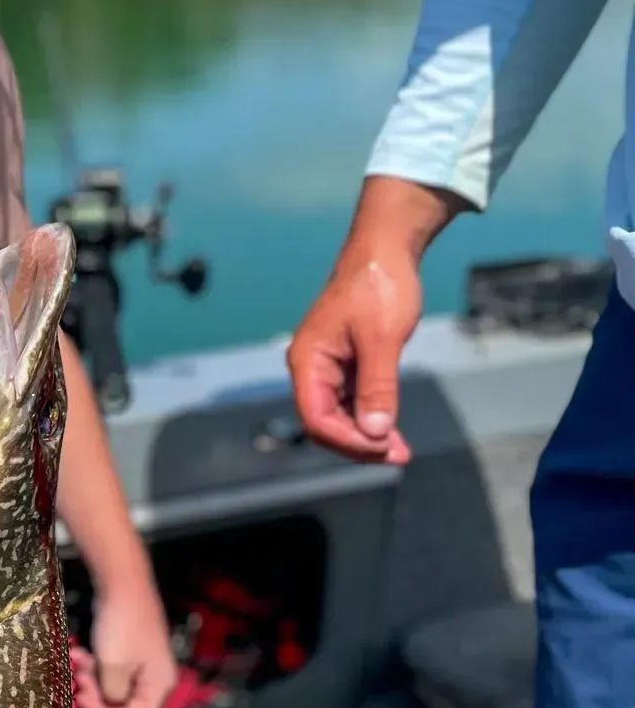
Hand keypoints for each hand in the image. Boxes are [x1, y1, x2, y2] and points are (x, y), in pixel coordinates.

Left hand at [73, 580, 178, 707]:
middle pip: (122, 705)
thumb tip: (109, 706)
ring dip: (90, 680)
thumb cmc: (122, 623)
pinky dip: (92, 666)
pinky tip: (79, 654)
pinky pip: (107, 670)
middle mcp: (153, 678)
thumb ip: (112, 695)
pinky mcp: (126, 652)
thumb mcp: (113, 665)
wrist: (121, 582)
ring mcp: (139, 664)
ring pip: (110, 687)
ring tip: (78, 663)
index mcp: (158, 684)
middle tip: (78, 685)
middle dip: (96, 697)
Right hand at [286, 243, 421, 465]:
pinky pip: (353, 401)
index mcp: (308, 360)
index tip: (382, 447)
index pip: (316, 416)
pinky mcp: (347, 364)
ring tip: (399, 452)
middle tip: (396, 456)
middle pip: (325, 422)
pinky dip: (372, 418)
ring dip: (367, 436)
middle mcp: (312, 367)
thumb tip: (375, 433)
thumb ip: (377, 388)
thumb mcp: (382, 340)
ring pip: (341, 416)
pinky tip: (393, 432)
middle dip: (358, 444)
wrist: (386, 250)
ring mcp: (329, 367)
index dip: (347, 439)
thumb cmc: (379, 286)